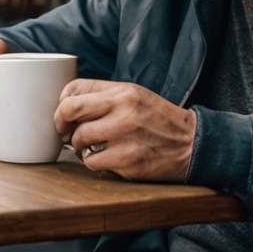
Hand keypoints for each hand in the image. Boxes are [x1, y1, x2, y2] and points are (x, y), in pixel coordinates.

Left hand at [54, 80, 196, 181]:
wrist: (191, 143)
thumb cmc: (159, 120)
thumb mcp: (135, 96)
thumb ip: (105, 96)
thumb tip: (68, 104)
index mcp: (124, 91)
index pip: (75, 89)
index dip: (62, 103)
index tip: (65, 114)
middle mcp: (123, 109)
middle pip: (69, 110)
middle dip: (61, 124)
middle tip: (65, 132)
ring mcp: (125, 135)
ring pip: (79, 139)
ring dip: (80, 146)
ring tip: (93, 146)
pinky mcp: (128, 160)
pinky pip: (92, 162)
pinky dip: (95, 162)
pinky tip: (108, 158)